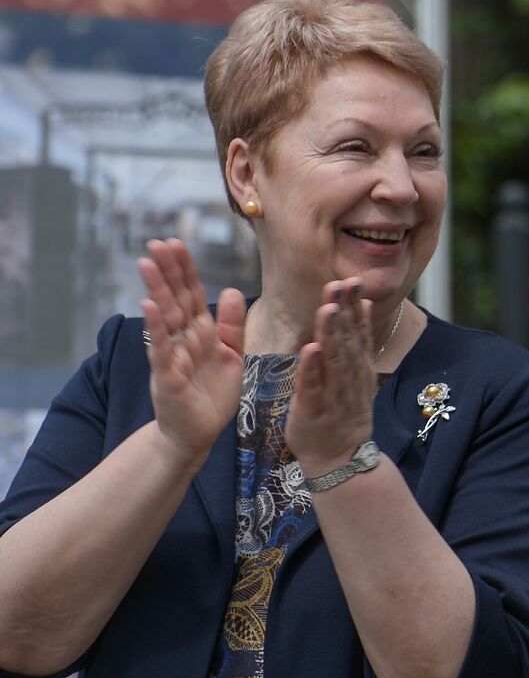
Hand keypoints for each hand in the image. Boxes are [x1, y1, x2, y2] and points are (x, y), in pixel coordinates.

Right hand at [137, 239, 244, 464]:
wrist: (197, 434)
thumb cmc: (211, 395)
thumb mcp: (231, 355)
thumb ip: (232, 325)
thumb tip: (232, 290)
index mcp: (201, 332)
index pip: (192, 294)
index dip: (186, 270)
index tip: (177, 243)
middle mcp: (184, 339)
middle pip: (176, 299)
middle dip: (168, 271)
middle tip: (157, 243)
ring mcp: (172, 355)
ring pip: (166, 317)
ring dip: (157, 290)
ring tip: (147, 263)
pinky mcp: (167, 375)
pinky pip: (160, 348)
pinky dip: (156, 328)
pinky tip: (149, 306)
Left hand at [284, 279, 376, 478]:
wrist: (341, 460)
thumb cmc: (343, 414)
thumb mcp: (356, 375)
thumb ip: (357, 341)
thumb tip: (361, 305)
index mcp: (356, 368)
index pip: (357, 332)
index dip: (355, 307)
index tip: (353, 281)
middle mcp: (348, 378)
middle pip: (347, 341)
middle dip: (344, 312)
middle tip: (342, 284)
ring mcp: (333, 395)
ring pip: (333, 360)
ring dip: (331, 334)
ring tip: (328, 308)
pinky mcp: (313, 411)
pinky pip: (312, 387)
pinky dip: (312, 368)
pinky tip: (310, 349)